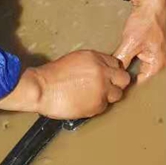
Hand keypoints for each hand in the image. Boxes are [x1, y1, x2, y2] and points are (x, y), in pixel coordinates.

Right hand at [0, 51, 131, 119]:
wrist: (41, 89)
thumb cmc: (52, 75)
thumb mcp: (75, 60)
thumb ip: (92, 64)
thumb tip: (102, 71)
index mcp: (95, 58)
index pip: (116, 64)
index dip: (112, 72)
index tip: (108, 77)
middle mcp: (102, 72)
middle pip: (124, 79)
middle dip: (117, 84)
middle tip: (107, 88)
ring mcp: (102, 89)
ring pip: (117, 95)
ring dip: (108, 97)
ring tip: (92, 97)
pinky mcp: (97, 105)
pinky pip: (104, 107)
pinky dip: (96, 106)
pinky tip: (84, 103)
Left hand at [114, 0, 165, 81]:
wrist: (153, 2)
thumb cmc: (146, 22)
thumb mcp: (130, 43)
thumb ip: (122, 59)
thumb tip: (112, 71)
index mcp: (157, 64)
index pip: (139, 82)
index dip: (125, 82)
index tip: (112, 81)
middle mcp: (159, 61)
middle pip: (138, 74)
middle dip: (125, 73)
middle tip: (110, 74)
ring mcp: (155, 53)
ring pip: (137, 64)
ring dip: (126, 63)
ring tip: (113, 65)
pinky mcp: (150, 45)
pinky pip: (138, 55)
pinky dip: (129, 55)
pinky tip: (120, 54)